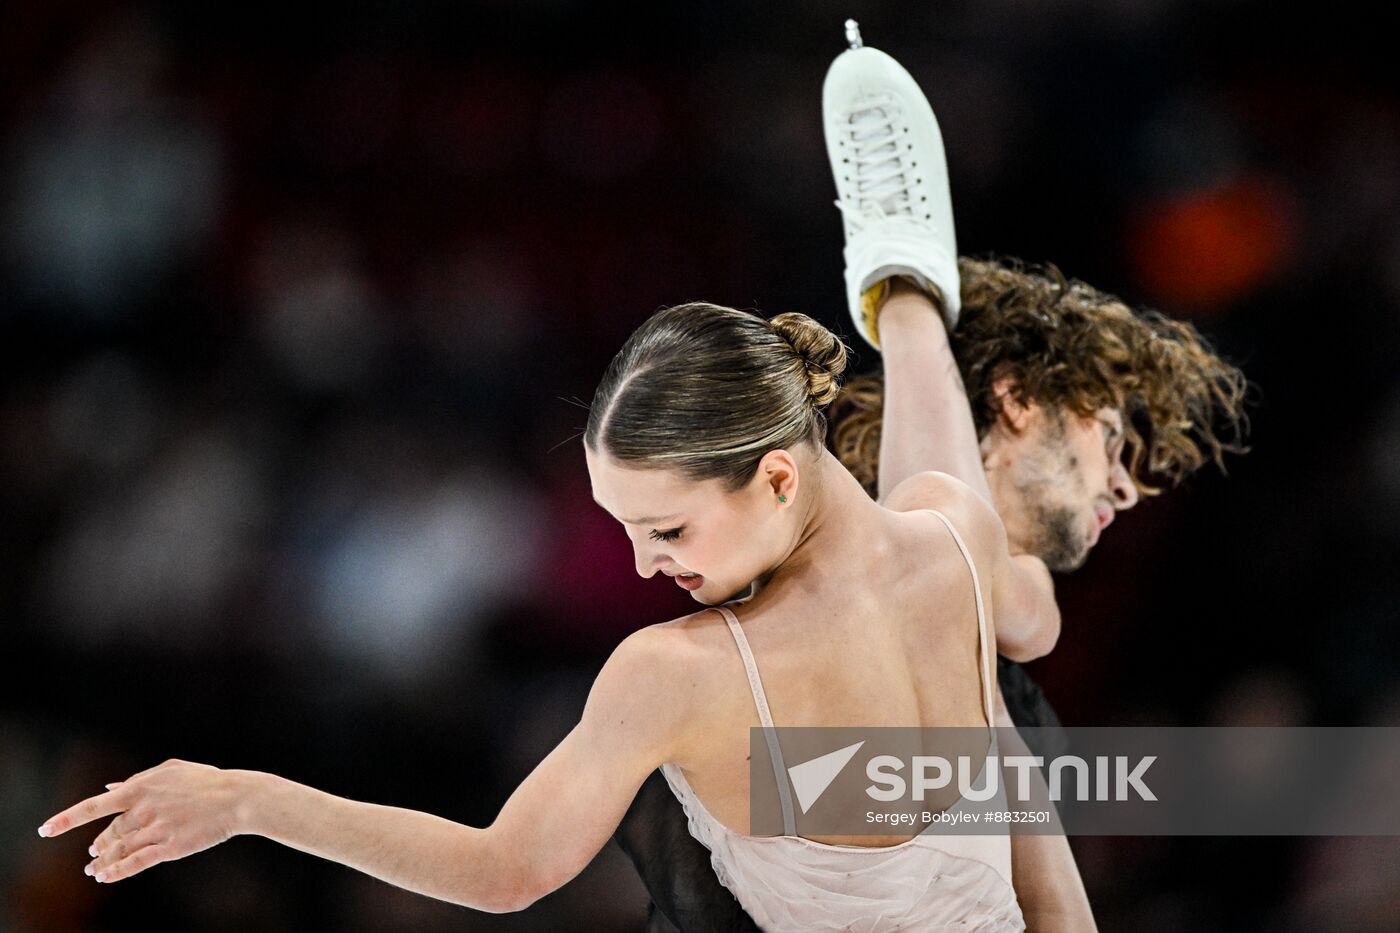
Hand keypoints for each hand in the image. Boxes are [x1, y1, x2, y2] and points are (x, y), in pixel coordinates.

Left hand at [37, 759, 252, 883]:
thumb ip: (139, 778)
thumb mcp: (173, 770)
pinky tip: (106, 877)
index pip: (94, 806)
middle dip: (98, 845)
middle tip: (92, 852)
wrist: (237, 798)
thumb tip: (110, 789)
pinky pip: (136, 863)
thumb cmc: (207, 781)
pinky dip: (117, 872)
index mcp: (142, 787)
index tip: (45, 830)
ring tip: (94, 869)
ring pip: (119, 850)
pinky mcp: (170, 847)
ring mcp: (156, 829)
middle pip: (110, 833)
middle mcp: (144, 809)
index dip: (67, 819)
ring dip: (103, 861)